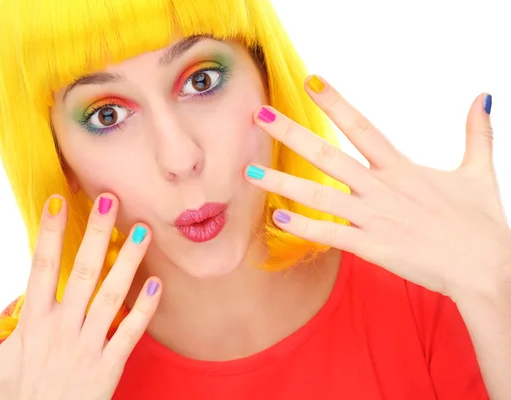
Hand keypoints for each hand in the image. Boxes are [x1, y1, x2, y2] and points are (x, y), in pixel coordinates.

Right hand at [0, 194, 159, 399]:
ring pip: (111, 295)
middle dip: (95, 234)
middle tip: (110, 199)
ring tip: (142, 231)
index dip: (49, 233)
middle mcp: (62, 329)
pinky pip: (131, 334)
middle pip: (81, 272)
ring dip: (129, 262)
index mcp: (32, 325)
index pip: (39, 267)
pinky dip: (145, 309)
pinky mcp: (109, 367)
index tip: (57, 200)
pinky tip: (157, 283)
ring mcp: (88, 347)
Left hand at [246, 75, 510, 300]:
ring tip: (250, 172)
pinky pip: (330, 234)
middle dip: (292, 133)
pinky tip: (276, 218)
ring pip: (319, 195)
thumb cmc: (481, 222)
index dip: (335, 103)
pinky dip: (303, 227)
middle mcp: (381, 188)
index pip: (362, 127)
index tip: (310, 82)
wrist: (486, 267)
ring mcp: (373, 218)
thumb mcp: (479, 171)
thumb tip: (483, 97)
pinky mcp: (372, 246)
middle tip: (260, 115)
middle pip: (328, 154)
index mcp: (402, 168)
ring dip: (282, 183)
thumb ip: (476, 133)